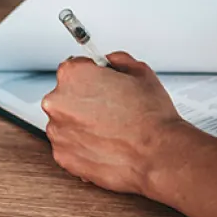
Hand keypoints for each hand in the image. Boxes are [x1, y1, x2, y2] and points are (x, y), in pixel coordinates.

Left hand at [42, 52, 183, 193]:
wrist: (158, 155)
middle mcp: (58, 102)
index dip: (93, 75)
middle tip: (111, 109)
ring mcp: (58, 131)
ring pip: (67, 122)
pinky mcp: (62, 156)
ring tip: (111, 129)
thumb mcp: (139, 71)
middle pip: (67, 95)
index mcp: (73, 75)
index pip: (75, 67)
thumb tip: (109, 62)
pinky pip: (69, 145)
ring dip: (83, 124)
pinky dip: (83, 145)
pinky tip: (105, 144)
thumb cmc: (150, 117)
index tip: (101, 83)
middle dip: (86, 100)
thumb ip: (117, 60)